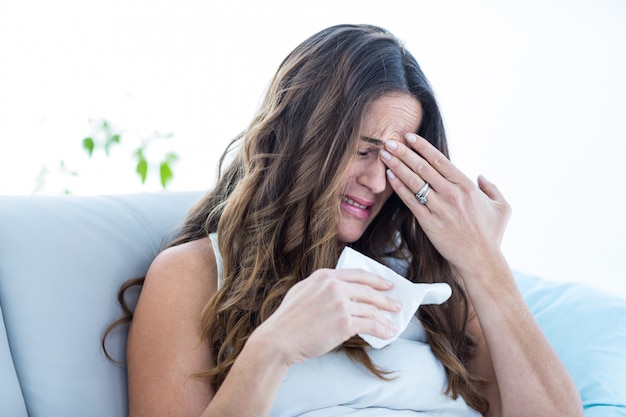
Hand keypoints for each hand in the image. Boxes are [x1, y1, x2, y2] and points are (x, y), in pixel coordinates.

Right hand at [253, 268, 400, 365]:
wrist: (279, 339)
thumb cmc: (288, 320)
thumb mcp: (302, 291)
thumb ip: (321, 286)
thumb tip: (341, 289)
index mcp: (324, 276)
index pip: (358, 274)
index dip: (376, 280)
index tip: (387, 285)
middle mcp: (334, 286)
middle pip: (368, 291)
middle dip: (385, 300)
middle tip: (396, 305)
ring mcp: (340, 304)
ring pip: (371, 310)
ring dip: (385, 318)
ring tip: (392, 324)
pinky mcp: (344, 323)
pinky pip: (370, 325)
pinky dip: (381, 330)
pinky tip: (387, 334)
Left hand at [380, 133, 510, 276]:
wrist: (481, 261)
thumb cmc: (491, 236)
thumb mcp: (502, 208)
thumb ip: (492, 188)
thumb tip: (480, 176)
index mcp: (467, 186)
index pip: (440, 160)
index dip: (422, 147)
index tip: (409, 137)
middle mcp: (452, 194)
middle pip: (423, 167)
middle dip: (404, 152)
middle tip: (389, 141)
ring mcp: (440, 208)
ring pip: (414, 181)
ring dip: (397, 166)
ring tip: (385, 154)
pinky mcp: (429, 223)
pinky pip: (411, 201)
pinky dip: (400, 187)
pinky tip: (390, 177)